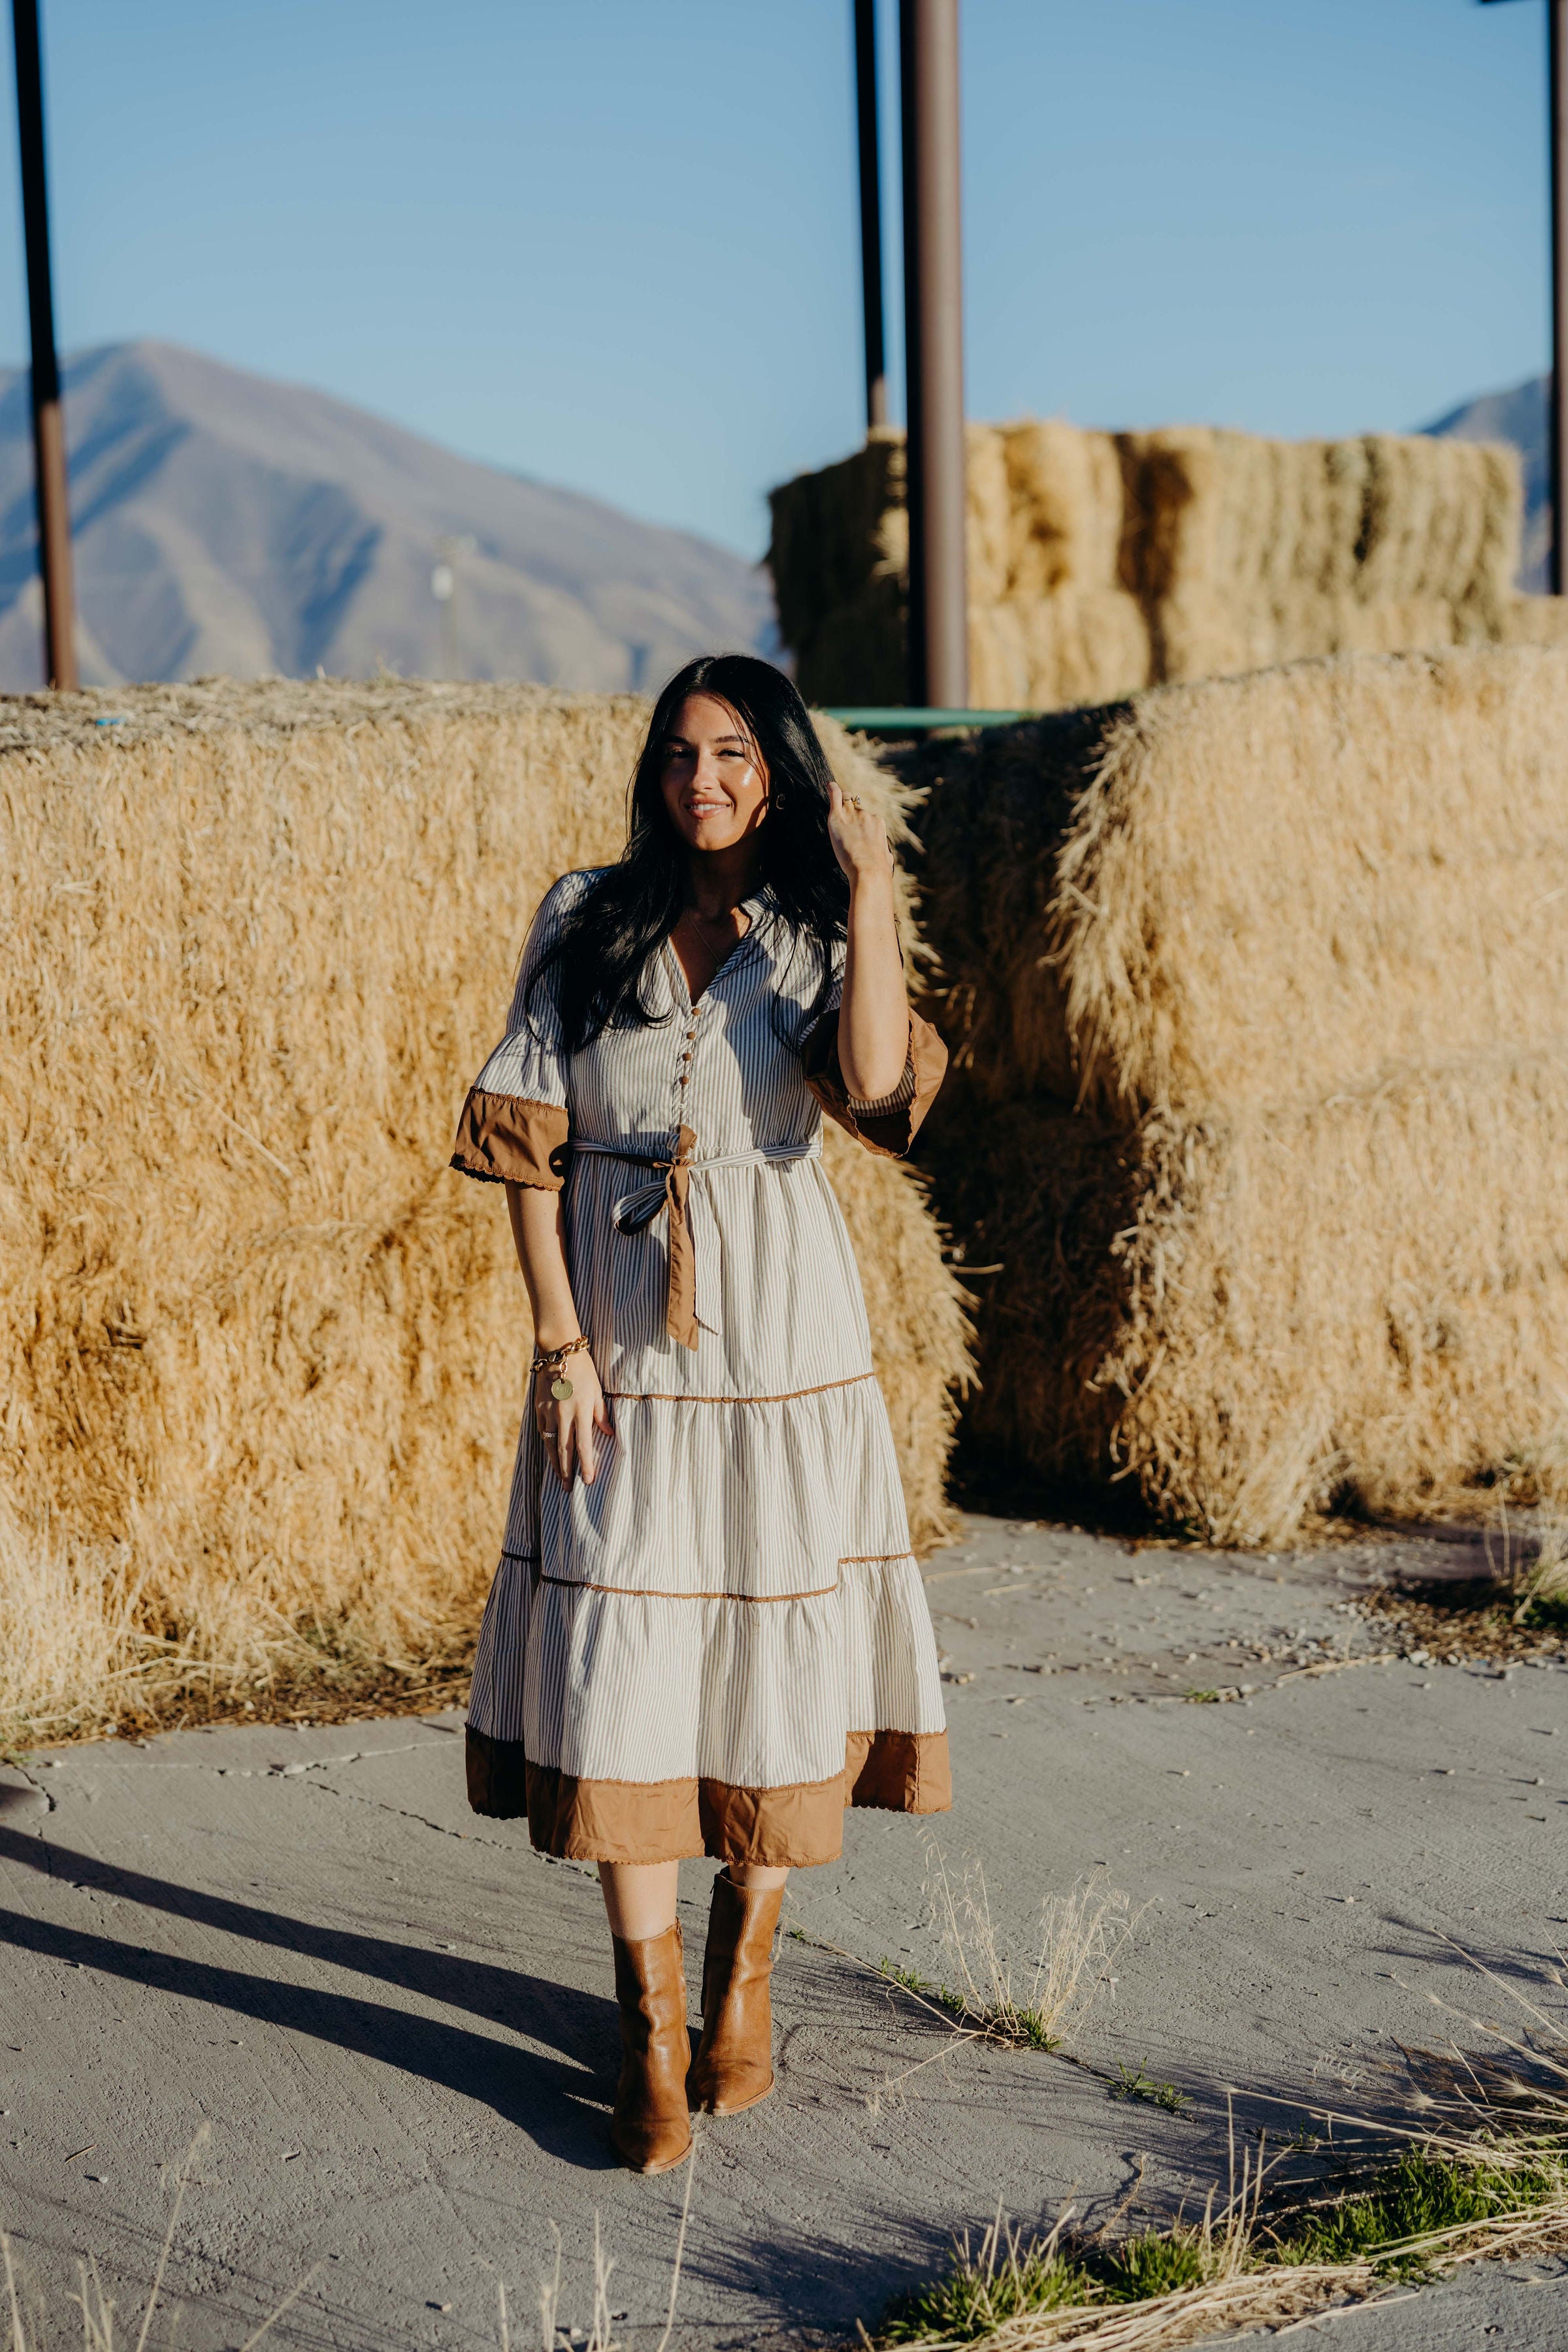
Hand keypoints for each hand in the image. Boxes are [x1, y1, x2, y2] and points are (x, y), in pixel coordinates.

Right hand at [535, 1351, 613, 1484]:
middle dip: (567, 1472)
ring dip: (555, 1464)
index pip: (583, 1446)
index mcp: (581, 1412)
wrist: (558, 1353)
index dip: (586, 1465)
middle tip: (568, 1489)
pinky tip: (550, 1455)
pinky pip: (542, 1432)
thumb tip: (608, 1432)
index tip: (588, 1480)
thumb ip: (601, 1414)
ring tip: (559, 1478)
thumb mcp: (597, 1391)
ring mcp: (548, 1413)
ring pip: (550, 1445)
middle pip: (564, 1451)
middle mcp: (563, 1416)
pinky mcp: (538, 1408)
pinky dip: (546, 1446)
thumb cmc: (583, 1371)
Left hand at [827, 779, 893, 888]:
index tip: (856, 831)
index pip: (868, 817)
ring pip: (845, 802)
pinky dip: (832, 790)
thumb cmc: (879, 869)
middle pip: (856, 808)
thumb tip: (887, 858)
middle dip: (851, 813)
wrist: (869, 870)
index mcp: (878, 823)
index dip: (860, 823)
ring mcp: (852, 815)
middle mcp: (866, 815)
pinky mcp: (838, 818)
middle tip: (845, 824)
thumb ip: (885, 853)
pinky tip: (829, 785)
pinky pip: (835, 797)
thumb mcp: (887, 858)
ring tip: (836, 810)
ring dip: (842, 805)